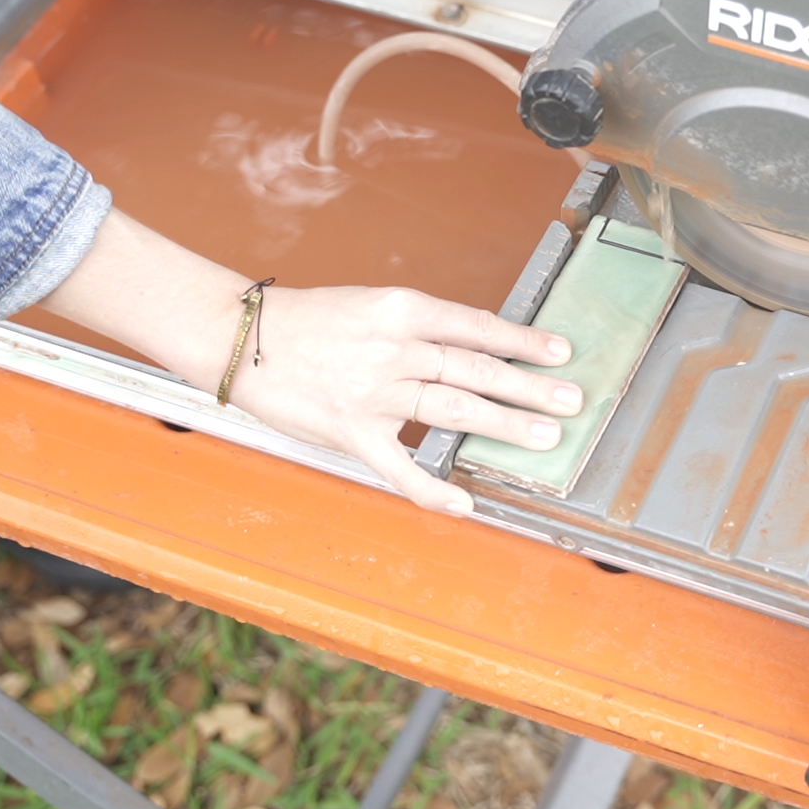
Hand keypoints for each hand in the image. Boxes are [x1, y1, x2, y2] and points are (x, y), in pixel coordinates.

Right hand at [41, 211, 582, 517]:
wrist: (235, 336)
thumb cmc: (303, 321)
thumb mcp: (369, 306)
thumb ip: (418, 329)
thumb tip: (472, 347)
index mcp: (401, 309)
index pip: (477, 326)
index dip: (522, 339)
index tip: (561, 352)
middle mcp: (393, 348)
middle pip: (475, 368)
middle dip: (529, 387)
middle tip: (572, 400)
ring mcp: (373, 391)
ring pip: (453, 407)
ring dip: (503, 424)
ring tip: (545, 437)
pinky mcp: (349, 430)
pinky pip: (399, 465)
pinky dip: (433, 487)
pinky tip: (466, 503)